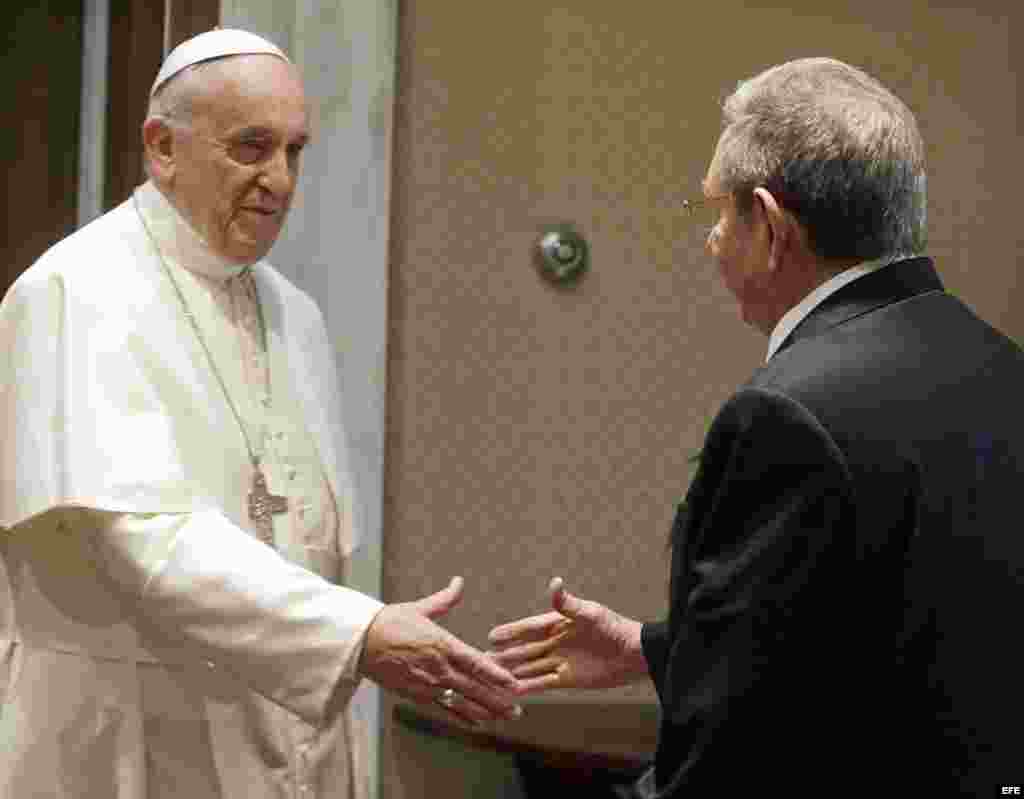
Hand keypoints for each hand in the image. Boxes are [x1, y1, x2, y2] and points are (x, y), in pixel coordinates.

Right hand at [359, 576, 523, 725]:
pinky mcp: (416, 695)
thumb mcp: (420, 608)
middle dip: (498, 699)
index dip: (496, 674)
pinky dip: (462, 717)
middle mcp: (438, 667)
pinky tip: (477, 723)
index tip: (513, 682)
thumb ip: (445, 599)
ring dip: (485, 710)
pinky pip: (443, 709)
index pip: (475, 662)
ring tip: (504, 717)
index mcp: (442, 644)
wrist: (360, 642)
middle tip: (518, 708)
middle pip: (474, 687)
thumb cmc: (390, 621)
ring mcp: (427, 684)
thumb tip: (459, 581)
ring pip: (462, 702)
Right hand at [488, 577, 647, 691]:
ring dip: (511, 670)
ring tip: (490, 675)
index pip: (529, 628)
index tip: (491, 635)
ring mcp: (560, 661)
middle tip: (481, 658)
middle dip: (505, 654)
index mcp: (558, 623)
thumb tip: (554, 583)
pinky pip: (542, 683)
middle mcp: (555, 642)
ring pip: (530, 666)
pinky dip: (527, 686)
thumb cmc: (614, 628)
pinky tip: (512, 690)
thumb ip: (568, 603)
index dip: (511, 632)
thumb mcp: (590, 613)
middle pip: (525, 649)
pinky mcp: (567, 678)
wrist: (635, 654)